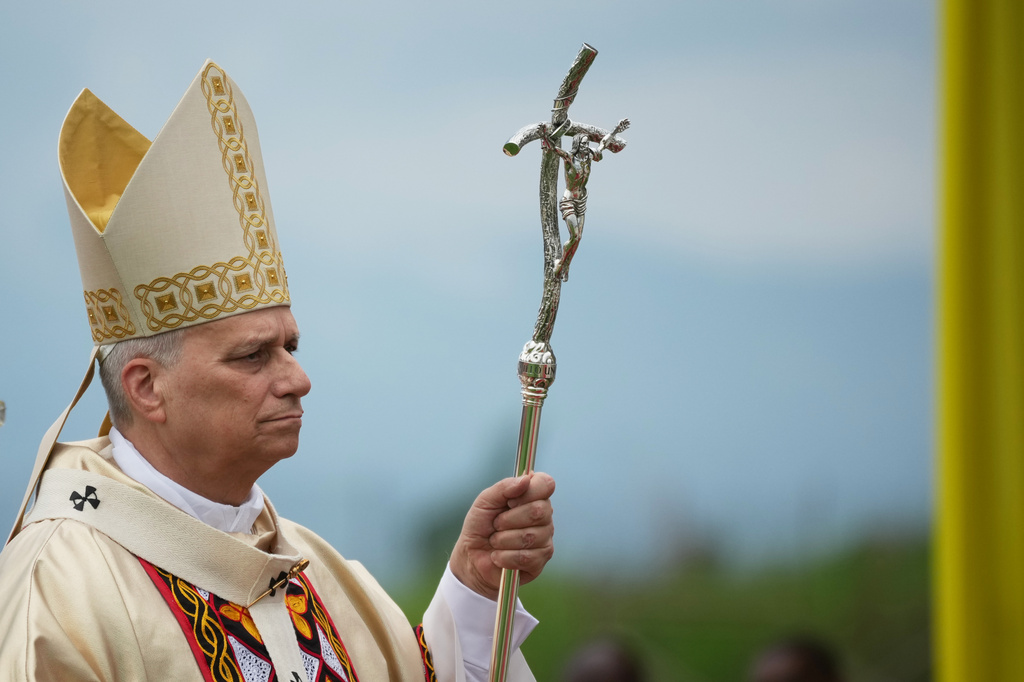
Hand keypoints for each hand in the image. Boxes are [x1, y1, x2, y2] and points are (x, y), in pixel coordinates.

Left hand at [449, 472, 554, 599]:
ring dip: (503, 540)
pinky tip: (498, 556)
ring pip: (530, 536)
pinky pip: (526, 557)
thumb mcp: (485, 501)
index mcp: (533, 497)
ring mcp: (545, 540)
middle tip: (496, 524)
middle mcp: (544, 516)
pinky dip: (504, 557)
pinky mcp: (539, 562)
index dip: (528, 492)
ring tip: (495, 542)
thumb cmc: (480, 525)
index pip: (546, 484)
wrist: (471, 556)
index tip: (510, 501)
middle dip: (508, 519)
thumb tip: (527, 478)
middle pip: (539, 511)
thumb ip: (504, 487)